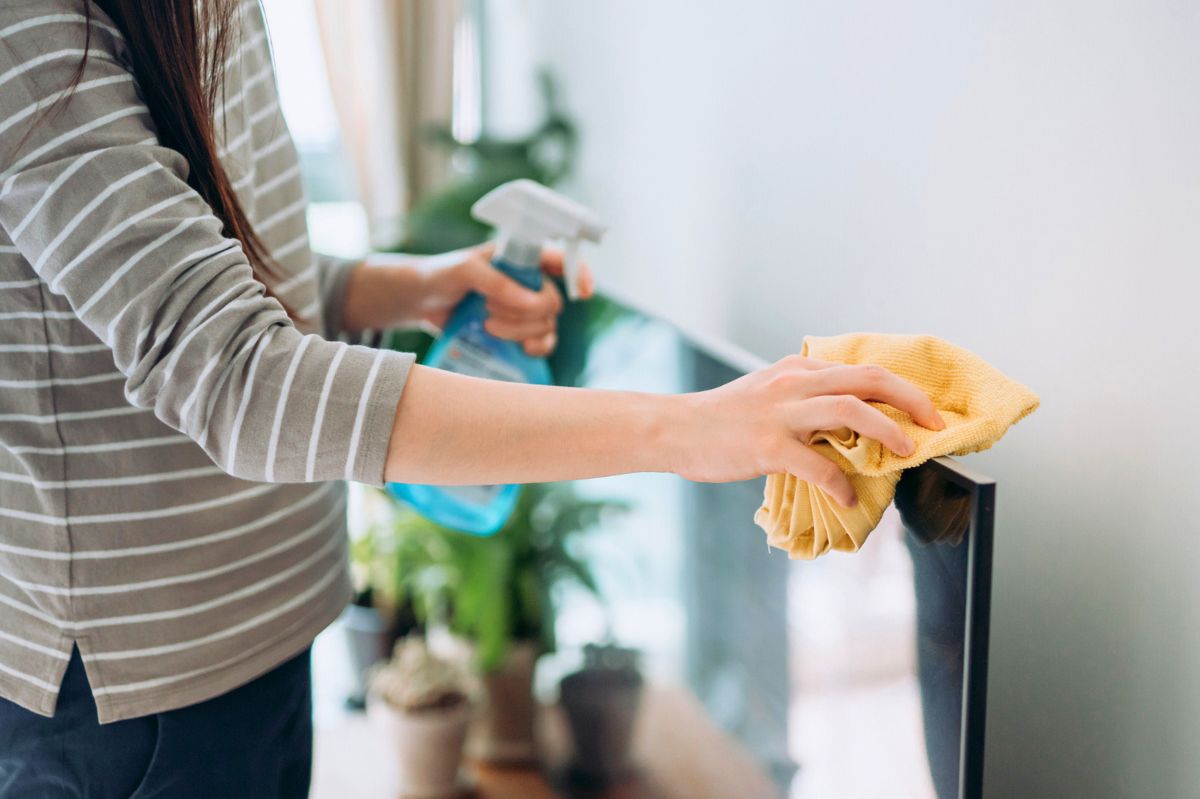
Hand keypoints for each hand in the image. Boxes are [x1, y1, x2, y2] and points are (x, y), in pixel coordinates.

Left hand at [418, 244, 593, 356]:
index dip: (580, 273)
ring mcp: (522, 311)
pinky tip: (521, 349)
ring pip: (546, 327)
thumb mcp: (465, 270)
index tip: (585, 291)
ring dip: (521, 331)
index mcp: (522, 258)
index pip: (561, 260)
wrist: (420, 301)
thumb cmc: (442, 274)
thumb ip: (497, 282)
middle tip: (489, 308)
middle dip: (526, 312)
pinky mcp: (514, 334)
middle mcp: (528, 284)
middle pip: (553, 303)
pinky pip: (541, 345)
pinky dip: (535, 349)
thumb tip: (531, 302)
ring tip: (487, 326)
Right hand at [671, 356, 945, 505]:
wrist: (675, 429)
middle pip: (868, 380)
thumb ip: (803, 397)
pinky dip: (840, 483)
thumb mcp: (767, 392)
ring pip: (850, 410)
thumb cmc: (722, 418)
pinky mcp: (768, 445)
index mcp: (799, 370)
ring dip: (887, 431)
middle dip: (910, 402)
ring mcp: (781, 413)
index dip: (902, 391)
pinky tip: (848, 498)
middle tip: (935, 426)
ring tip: (905, 453)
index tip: (925, 412)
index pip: (863, 371)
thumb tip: (847, 420)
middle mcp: (795, 382)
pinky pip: (817, 464)